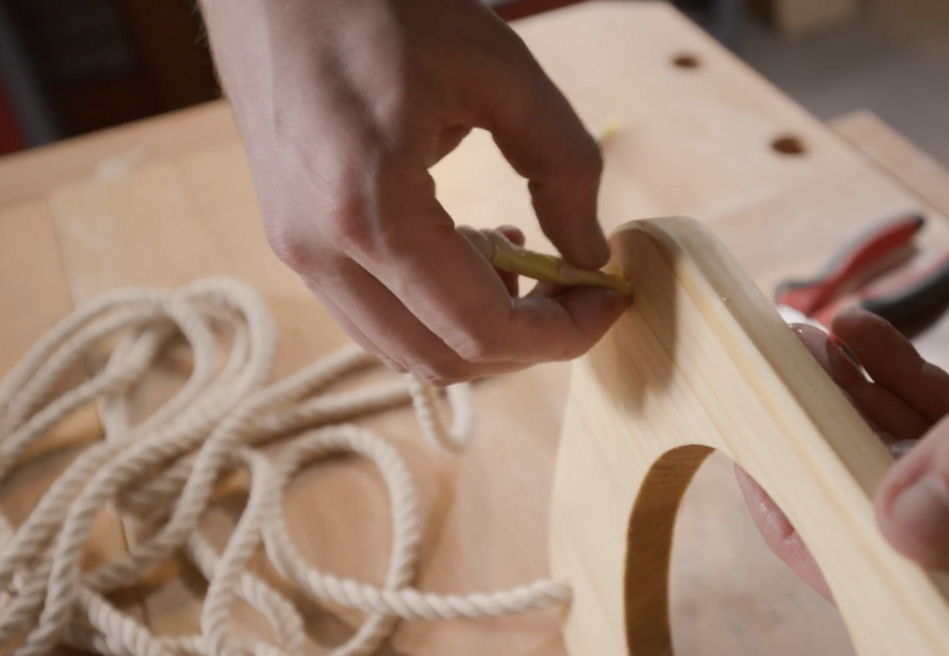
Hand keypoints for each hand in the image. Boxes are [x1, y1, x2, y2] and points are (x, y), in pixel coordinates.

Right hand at [200, 0, 626, 383]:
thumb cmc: (385, 4)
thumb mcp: (501, 71)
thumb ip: (563, 165)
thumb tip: (591, 256)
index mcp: (368, 210)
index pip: (480, 330)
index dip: (561, 335)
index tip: (607, 301)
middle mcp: (320, 252)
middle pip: (442, 359)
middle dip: (524, 339)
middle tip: (571, 286)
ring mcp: (296, 253)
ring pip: (404, 349)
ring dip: (475, 325)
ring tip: (517, 255)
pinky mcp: (292, 241)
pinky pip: (374, 314)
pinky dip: (432, 305)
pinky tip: (466, 244)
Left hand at [742, 256, 948, 606]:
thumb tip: (896, 532)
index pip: (906, 568)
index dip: (817, 526)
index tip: (760, 462)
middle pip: (904, 513)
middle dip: (827, 444)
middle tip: (781, 369)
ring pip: (926, 464)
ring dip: (859, 402)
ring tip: (809, 338)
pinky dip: (911, 385)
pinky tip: (866, 337)